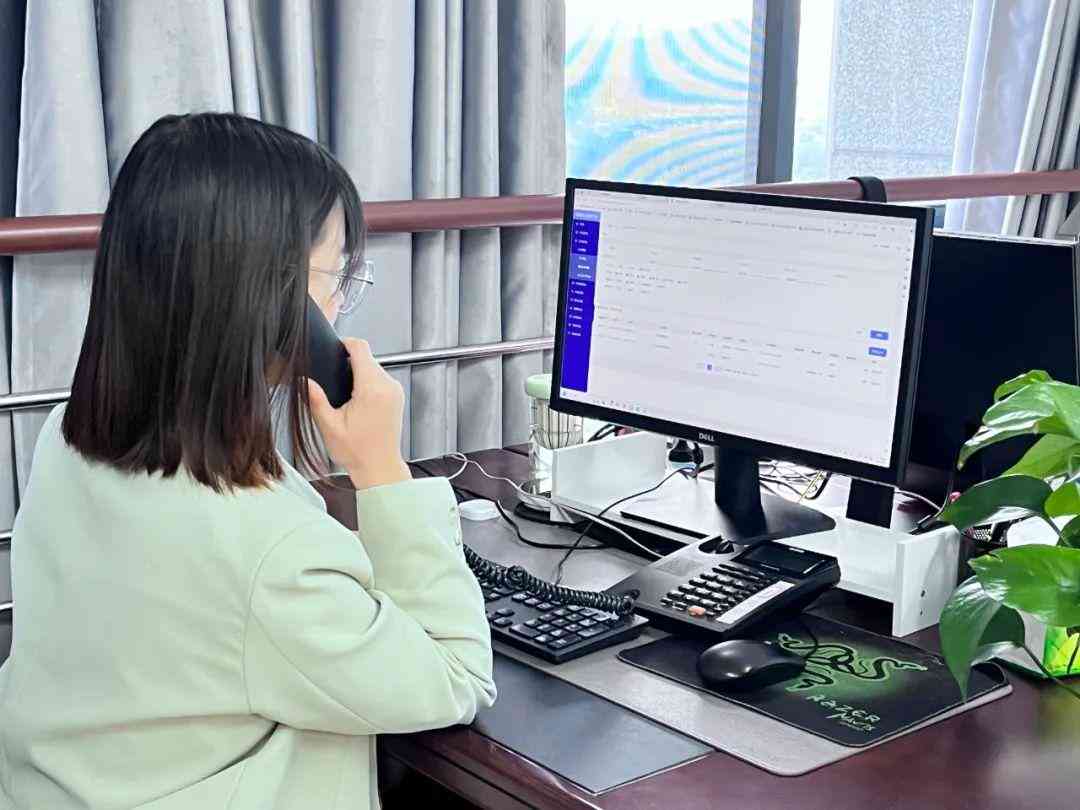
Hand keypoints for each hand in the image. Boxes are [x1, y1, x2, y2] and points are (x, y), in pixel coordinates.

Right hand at [306, 338, 411, 489]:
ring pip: (374, 367)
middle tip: (333, 377)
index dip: (345, 343)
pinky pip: (380, 378)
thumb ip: (315, 399)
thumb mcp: (329, 426)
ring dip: (358, 372)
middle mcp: (388, 386)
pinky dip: (367, 382)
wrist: (380, 468)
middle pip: (366, 357)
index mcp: (372, 389)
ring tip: (345, 393)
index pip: (361, 349)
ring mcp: (395, 391)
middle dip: (348, 362)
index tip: (334, 347)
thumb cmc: (358, 452)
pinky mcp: (396, 396)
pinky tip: (356, 398)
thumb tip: (304, 380)